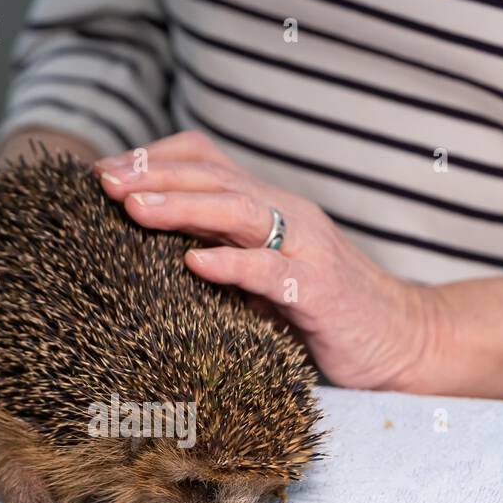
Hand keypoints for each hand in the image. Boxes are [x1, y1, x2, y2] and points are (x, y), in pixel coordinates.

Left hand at [94, 131, 431, 390]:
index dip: (155, 159)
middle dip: (154, 175)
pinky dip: (231, 264)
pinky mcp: (319, 292)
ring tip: (134, 208)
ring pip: (237, 211)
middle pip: (214, 177)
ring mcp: (306, 250)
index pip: (207, 162)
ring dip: (182, 206)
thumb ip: (222, 257)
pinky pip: (270, 271)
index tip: (102, 171)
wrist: (400, 342)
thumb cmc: (323, 314)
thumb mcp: (263, 278)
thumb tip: (153, 255)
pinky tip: (194, 263)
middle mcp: (287, 216)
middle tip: (102, 180)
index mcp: (269, 209)